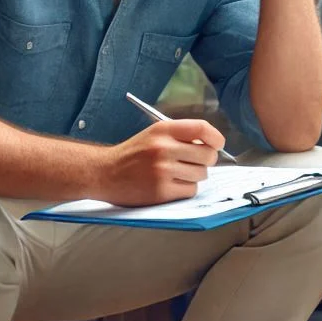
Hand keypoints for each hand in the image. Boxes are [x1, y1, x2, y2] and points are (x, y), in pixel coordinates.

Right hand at [97, 119, 226, 206]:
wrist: (104, 173)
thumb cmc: (132, 154)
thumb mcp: (154, 135)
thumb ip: (180, 136)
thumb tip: (212, 146)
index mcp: (163, 130)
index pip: (202, 129)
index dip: (215, 138)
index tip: (217, 145)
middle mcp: (164, 148)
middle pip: (207, 155)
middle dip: (206, 160)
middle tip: (195, 163)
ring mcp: (162, 170)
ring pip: (201, 175)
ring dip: (194, 176)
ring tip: (177, 174)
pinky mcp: (161, 191)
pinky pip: (190, 190)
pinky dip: (185, 189)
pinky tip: (171, 185)